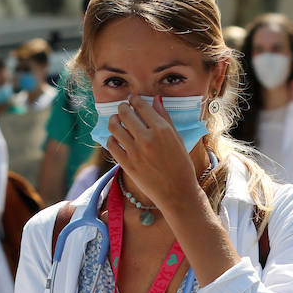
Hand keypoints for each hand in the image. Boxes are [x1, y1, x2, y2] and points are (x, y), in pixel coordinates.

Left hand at [104, 95, 200, 210]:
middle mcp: (146, 139)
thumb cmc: (181, 165)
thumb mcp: (177, 139)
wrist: (177, 193)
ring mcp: (135, 152)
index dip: (135, 99)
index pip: (141, 106)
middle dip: (123, 107)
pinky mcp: (126, 165)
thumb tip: (156, 100)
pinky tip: (116, 138)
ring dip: (114, 120)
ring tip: (116, 120)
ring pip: (115, 127)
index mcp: (162, 130)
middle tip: (124, 108)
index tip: (133, 99)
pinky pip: (111, 145)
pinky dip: (111, 138)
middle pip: (125, 113)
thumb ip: (165, 118)